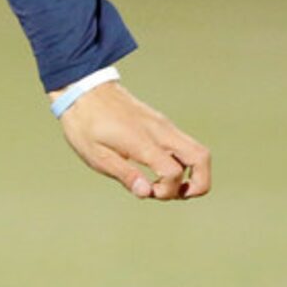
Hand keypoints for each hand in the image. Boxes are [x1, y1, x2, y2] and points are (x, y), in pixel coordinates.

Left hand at [59, 81, 211, 200]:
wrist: (84, 92)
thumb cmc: (85, 125)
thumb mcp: (96, 155)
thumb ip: (124, 174)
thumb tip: (147, 192)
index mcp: (142, 142)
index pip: (173, 171)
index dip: (167, 190)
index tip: (149, 192)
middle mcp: (160, 132)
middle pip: (201, 157)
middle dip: (199, 183)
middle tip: (177, 194)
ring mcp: (164, 126)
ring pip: (198, 150)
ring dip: (194, 173)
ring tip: (168, 185)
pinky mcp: (162, 124)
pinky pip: (185, 145)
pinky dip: (183, 162)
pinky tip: (160, 171)